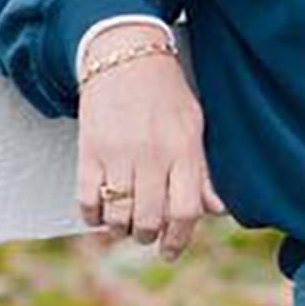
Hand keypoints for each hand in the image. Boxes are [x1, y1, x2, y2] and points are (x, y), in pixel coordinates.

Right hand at [77, 25, 224, 260]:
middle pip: (149, 220)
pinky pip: (87, 202)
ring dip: (120, 230)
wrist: (125, 54)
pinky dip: (93, 216)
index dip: (179, 239)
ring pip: (117, 217)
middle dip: (147, 236)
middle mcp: (153, 154)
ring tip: (124, 222)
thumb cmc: (166, 93)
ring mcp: (119, 154)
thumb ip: (203, 170)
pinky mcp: (89, 151)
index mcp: (184, 148)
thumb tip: (216, 211)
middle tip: (145, 233)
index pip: (186, 210)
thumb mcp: (194, 124)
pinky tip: (101, 211)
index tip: (171, 251)